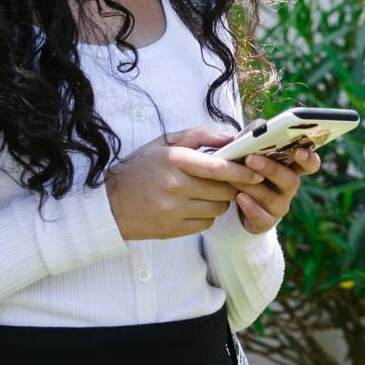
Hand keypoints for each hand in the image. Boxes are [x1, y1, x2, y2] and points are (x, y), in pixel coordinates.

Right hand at [104, 131, 260, 239]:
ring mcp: (173, 210)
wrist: (108, 204)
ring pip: (217, 208)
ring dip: (221, 201)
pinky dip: (207, 216)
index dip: (242, 171)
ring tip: (208, 193)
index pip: (218, 167)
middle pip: (223, 190)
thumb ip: (198, 136)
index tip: (257, 172)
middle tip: (233, 182)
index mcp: (174, 160)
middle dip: (234, 186)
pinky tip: (195, 207)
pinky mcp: (171, 229)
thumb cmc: (139, 169)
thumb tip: (231, 137)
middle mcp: (174, 185)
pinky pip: (206, 224)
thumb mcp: (163, 144)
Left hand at [231, 140, 320, 233]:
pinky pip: (262, 218)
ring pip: (271, 197)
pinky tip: (240, 198)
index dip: (308, 158)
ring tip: (235, 177)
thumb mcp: (248, 149)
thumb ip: (253, 135)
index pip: (310, 164)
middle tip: (251, 159)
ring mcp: (279, 206)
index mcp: (290, 167)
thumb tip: (258, 127)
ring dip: (252, 186)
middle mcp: (288, 187)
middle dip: (271, 169)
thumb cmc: (245, 167)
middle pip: (290, 180)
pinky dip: (251, 208)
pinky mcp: (266, 222)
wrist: (232, 198)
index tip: (298, 151)